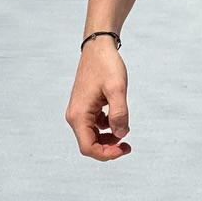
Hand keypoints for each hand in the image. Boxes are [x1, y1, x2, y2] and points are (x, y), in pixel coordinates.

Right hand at [65, 38, 131, 159]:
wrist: (99, 46)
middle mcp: (74, 116)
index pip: (88, 148)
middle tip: (128, 145)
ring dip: (108, 138)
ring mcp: (78, 111)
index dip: (107, 154)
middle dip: (108, 147)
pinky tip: (117, 115)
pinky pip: (94, 125)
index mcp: (79, 115)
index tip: (124, 148)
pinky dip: (107, 126)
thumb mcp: (117, 88)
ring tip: (124, 127)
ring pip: (92, 136)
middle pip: (89, 144)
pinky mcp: (84, 106)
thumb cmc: (107, 65)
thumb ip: (119, 113)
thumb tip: (120, 134)